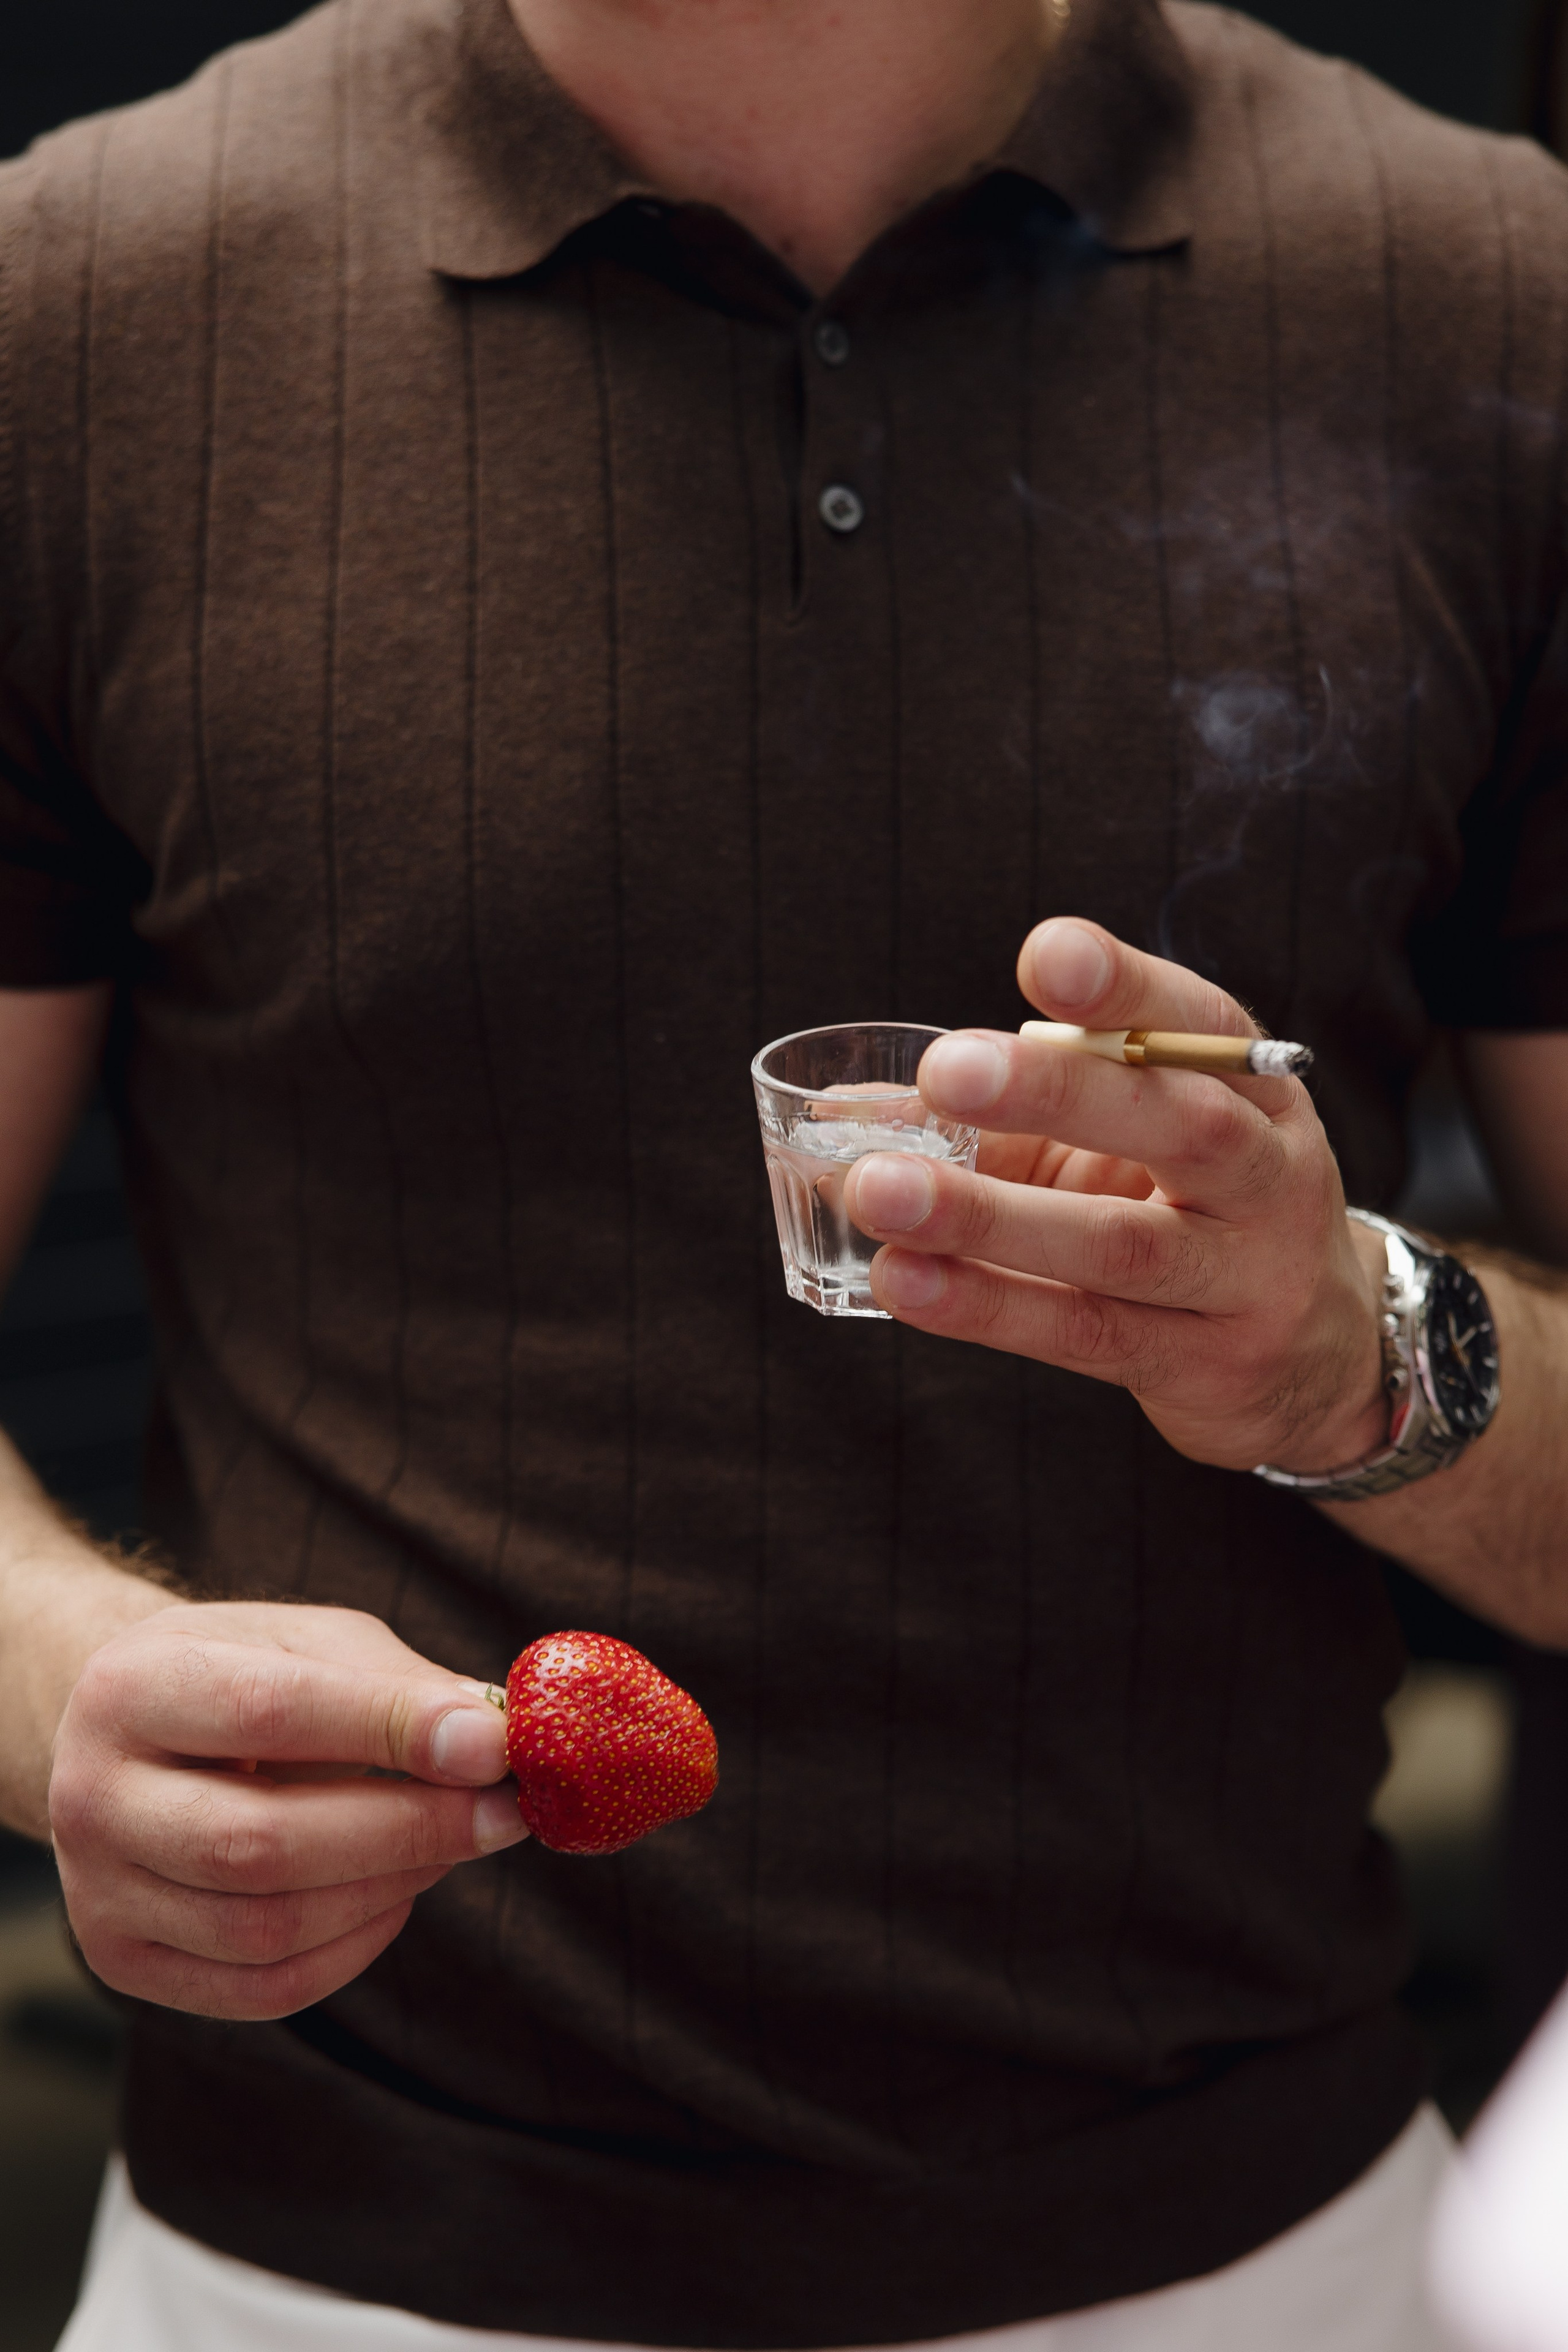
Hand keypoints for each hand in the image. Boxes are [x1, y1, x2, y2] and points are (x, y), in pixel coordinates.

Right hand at [49, 1602, 523, 2020]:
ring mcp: (97, 1892)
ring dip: (390, 1887)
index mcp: (131, 1687)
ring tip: (454, 1840)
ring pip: (267, 1926)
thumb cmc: (240, 1673)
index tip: (492, 1745)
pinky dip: (355, 1947)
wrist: (126, 1733)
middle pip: (261, 1843)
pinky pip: (264, 1989)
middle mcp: (92, 1796)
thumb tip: (493, 1739)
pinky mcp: (124, 1961)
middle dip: (407, 1829)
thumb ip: (396, 1686)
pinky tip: (396, 1891)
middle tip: (503, 1812)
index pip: (269, 1713)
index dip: (389, 1731)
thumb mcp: (310, 1641)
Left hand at [843, 918, 1389, 1476]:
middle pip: (1179, 1125)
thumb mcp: (1126, 1144)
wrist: (1316, 1360)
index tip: (1047, 953)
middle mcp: (1269, 1177)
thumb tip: (849, 1113)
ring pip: (1120, 1246)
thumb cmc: (1186, 1214)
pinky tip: (906, 1281)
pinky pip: (1085, 1334)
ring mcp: (1247, 1280)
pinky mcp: (1202, 1367)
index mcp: (1255, 1092)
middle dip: (1059, 1093)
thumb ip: (1013, 1115)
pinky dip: (988, 1308)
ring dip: (990, 1219)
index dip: (1129, 986)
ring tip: (881, 1192)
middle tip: (946, 1071)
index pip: (1201, 1022)